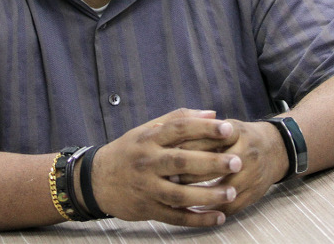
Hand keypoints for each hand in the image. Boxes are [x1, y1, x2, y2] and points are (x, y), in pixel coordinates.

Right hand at [91, 108, 242, 226]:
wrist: (96, 180)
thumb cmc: (129, 151)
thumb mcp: (147, 129)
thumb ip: (178, 119)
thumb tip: (212, 113)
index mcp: (148, 139)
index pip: (178, 129)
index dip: (204, 128)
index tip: (228, 129)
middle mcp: (146, 162)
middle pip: (181, 162)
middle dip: (211, 162)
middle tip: (237, 162)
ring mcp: (146, 188)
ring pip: (180, 194)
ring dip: (207, 195)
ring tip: (231, 193)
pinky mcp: (148, 209)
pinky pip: (175, 217)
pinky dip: (197, 220)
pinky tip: (217, 217)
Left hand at [174, 119, 288, 216]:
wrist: (275, 149)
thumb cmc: (239, 137)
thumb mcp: (221, 125)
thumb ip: (193, 126)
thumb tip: (158, 126)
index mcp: (235, 132)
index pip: (207, 139)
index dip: (186, 147)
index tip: (168, 153)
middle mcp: (246, 152)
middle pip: (214, 164)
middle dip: (190, 172)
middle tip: (170, 177)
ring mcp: (252, 175)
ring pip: (223, 188)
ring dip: (200, 194)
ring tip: (178, 196)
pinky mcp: (254, 193)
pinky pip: (230, 206)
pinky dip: (212, 210)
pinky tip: (195, 211)